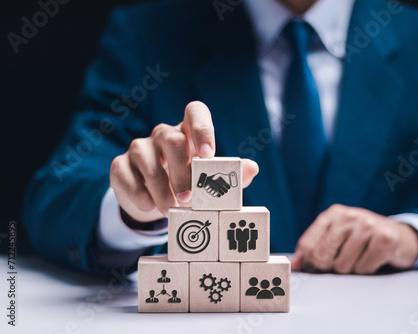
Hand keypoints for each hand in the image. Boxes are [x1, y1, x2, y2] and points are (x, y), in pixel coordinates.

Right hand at [109, 101, 258, 222]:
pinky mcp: (120, 166)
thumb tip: (252, 168)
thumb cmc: (187, 186)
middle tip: (188, 199)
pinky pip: (126, 176)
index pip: (195, 111)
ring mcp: (139, 148)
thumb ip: (229, 176)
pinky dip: (139, 194)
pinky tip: (149, 206)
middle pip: (172, 140)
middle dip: (182, 172)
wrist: (154, 203)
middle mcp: (163, 135)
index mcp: (188, 133)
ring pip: (148, 160)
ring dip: (161, 190)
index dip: (202, 128)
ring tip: (171, 210)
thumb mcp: (208, 183)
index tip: (208, 154)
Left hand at [291, 204, 417, 274]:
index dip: (309, 262)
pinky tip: (375, 257)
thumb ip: (314, 249)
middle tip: (343, 261)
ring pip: (342, 266)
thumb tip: (294, 266)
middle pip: (322, 257)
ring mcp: (367, 225)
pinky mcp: (384, 238)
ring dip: (352, 268)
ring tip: (362, 256)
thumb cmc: (363, 239)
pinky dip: (368, 269)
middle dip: (330, 267)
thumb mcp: (337, 237)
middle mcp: (348, 216)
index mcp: (332, 214)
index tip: (316, 267)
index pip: (307, 245)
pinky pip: (363, 269)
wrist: (401, 236)